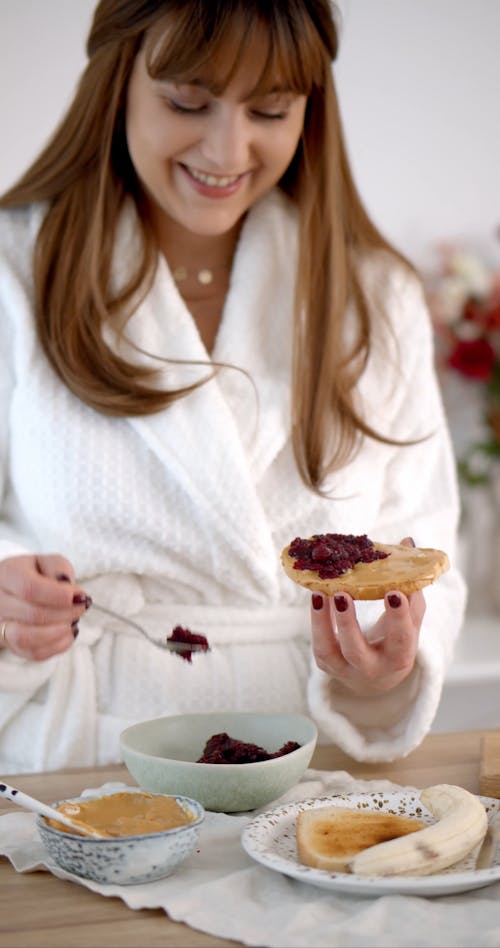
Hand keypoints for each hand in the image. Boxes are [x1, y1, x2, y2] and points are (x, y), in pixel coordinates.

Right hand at [0, 555, 89, 660]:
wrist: (14, 591)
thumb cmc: (35, 574)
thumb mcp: (47, 562)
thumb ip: (60, 569)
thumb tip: (72, 592)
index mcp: (7, 574)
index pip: (29, 588)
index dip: (58, 596)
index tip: (80, 596)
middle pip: (32, 615)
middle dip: (66, 613)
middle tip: (82, 607)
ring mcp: (1, 625)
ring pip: (27, 639)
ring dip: (59, 633)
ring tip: (73, 622)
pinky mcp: (11, 644)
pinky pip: (33, 653)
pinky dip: (57, 646)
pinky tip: (68, 633)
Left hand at [310, 538, 425, 694]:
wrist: (378, 676)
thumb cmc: (397, 639)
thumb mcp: (409, 619)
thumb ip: (411, 584)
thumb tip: (407, 541)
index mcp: (399, 656)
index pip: (402, 638)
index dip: (399, 616)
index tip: (393, 591)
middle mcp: (372, 668)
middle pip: (357, 651)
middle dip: (348, 624)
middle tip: (342, 594)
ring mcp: (345, 669)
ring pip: (328, 650)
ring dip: (321, 622)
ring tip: (319, 593)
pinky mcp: (327, 664)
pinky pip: (318, 644)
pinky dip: (317, 620)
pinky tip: (317, 597)